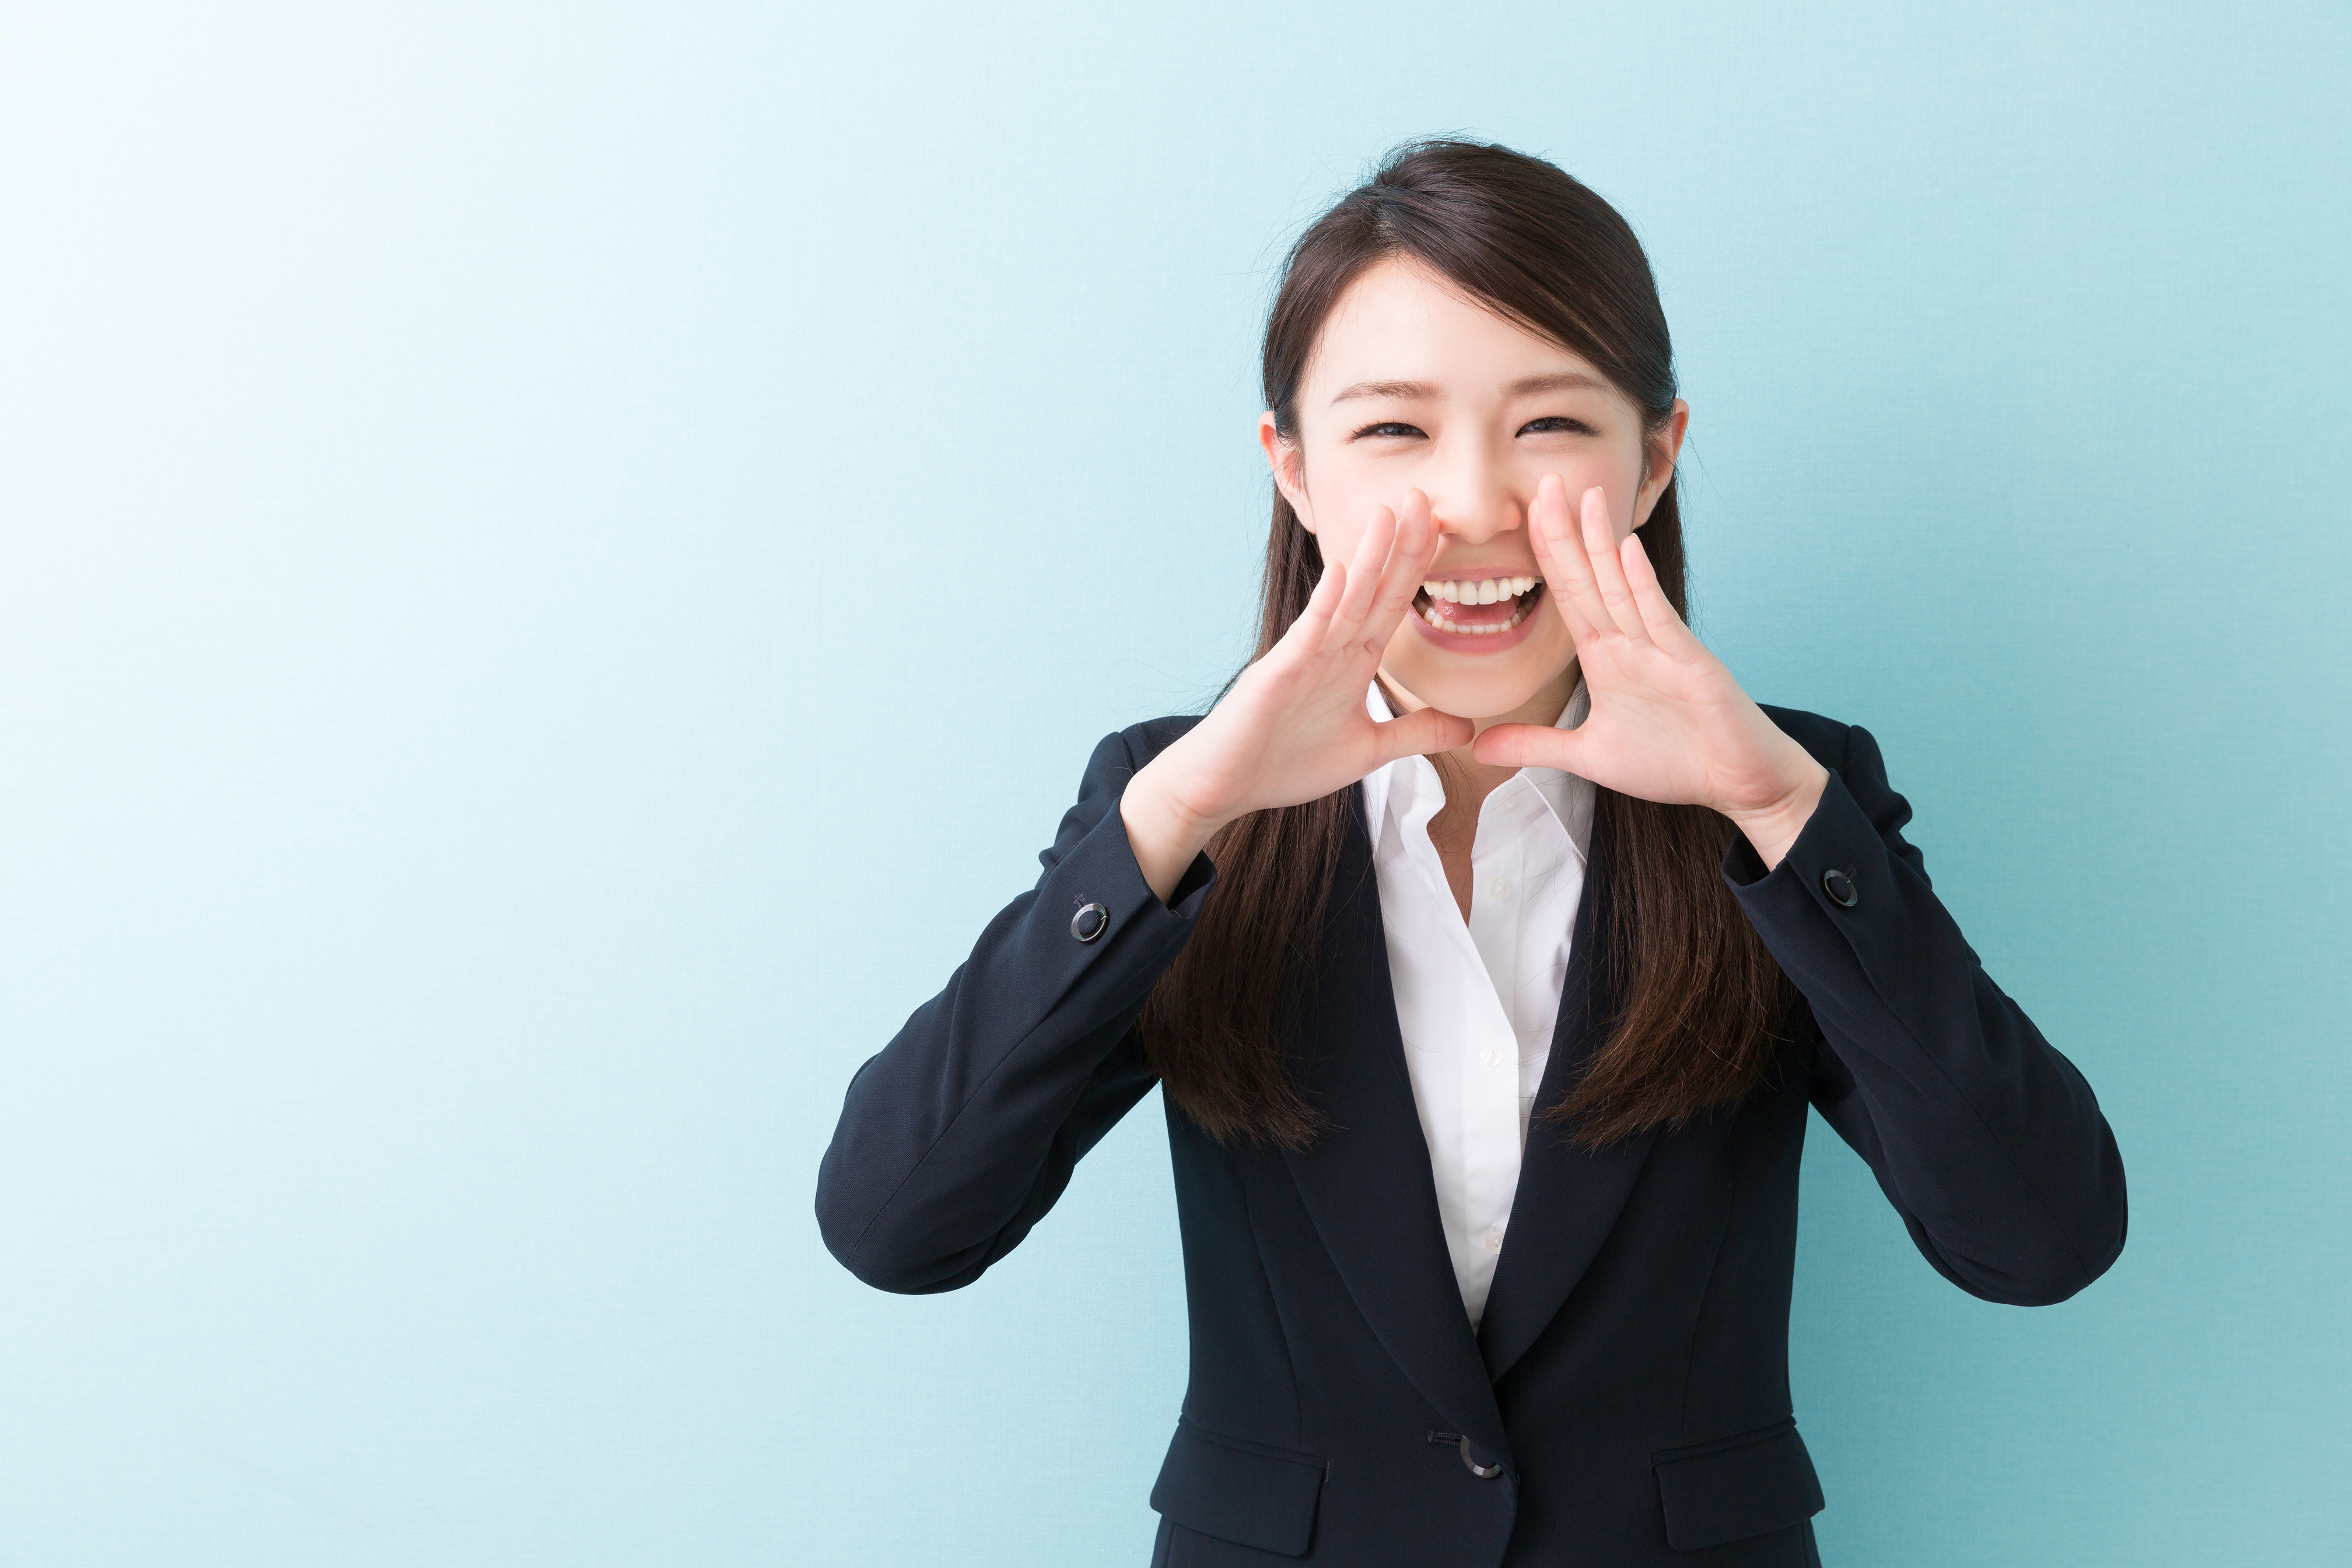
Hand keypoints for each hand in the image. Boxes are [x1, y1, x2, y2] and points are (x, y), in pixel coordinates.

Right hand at [1122, 490, 1473, 899]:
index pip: (1392, 604)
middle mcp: (1330, 649)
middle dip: (1401, 546)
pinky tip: (1344, 571)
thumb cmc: (1285, 764)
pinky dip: (1326, 603)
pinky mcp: (1276, 674)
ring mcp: (1302, 657)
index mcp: (1351, 662)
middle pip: (1374, 590)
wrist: (1225, 787)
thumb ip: (1414, 734)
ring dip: (1369, 557)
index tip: (1446, 528)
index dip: (1418, 567)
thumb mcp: (1367, 751)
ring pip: (1344, 600)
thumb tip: (1466, 728)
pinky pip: (1307, 634)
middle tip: (1424, 497)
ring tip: (1390, 513)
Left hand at [1471, 475, 1827, 867]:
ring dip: (1603, 542)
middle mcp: (1631, 642)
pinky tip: (1627, 549)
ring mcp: (1662, 648)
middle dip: (1565, 533)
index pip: (1567, 596)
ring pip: (1622, 588)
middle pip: (1589, 579)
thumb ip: (1536, 745)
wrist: (1736, 781)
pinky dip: (1642, 585)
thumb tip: (1479, 747)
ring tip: (1586, 496)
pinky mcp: (1690, 664)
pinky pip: (1660, 619)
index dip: (1546, 556)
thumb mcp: (1589, 755)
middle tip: (1543, 482)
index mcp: (1605, 656)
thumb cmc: (1672, 761)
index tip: (1522, 515)